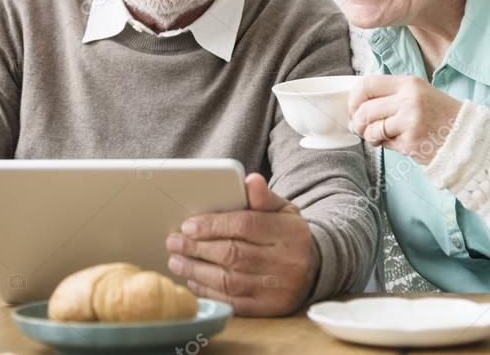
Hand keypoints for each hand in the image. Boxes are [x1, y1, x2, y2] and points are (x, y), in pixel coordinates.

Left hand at [165, 173, 318, 315]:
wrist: (315, 268)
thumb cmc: (287, 234)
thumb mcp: (282, 210)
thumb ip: (263, 197)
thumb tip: (251, 180)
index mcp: (289, 232)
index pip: (246, 225)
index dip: (213, 225)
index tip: (188, 226)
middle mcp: (287, 263)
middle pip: (233, 254)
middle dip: (197, 248)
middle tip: (173, 242)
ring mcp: (279, 289)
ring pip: (230, 281)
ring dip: (197, 271)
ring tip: (176, 261)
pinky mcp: (270, 309)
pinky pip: (234, 302)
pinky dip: (209, 292)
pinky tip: (194, 281)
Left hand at [348, 75, 461, 164]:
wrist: (470, 138)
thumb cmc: (440, 116)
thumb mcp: (418, 95)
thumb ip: (390, 96)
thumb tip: (356, 107)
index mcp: (409, 83)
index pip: (367, 84)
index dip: (353, 99)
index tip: (354, 109)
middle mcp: (409, 99)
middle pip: (365, 109)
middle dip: (358, 122)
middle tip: (362, 128)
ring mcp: (410, 121)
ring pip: (371, 129)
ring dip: (370, 136)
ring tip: (380, 137)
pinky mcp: (411, 142)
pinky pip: (385, 144)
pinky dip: (386, 145)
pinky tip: (400, 143)